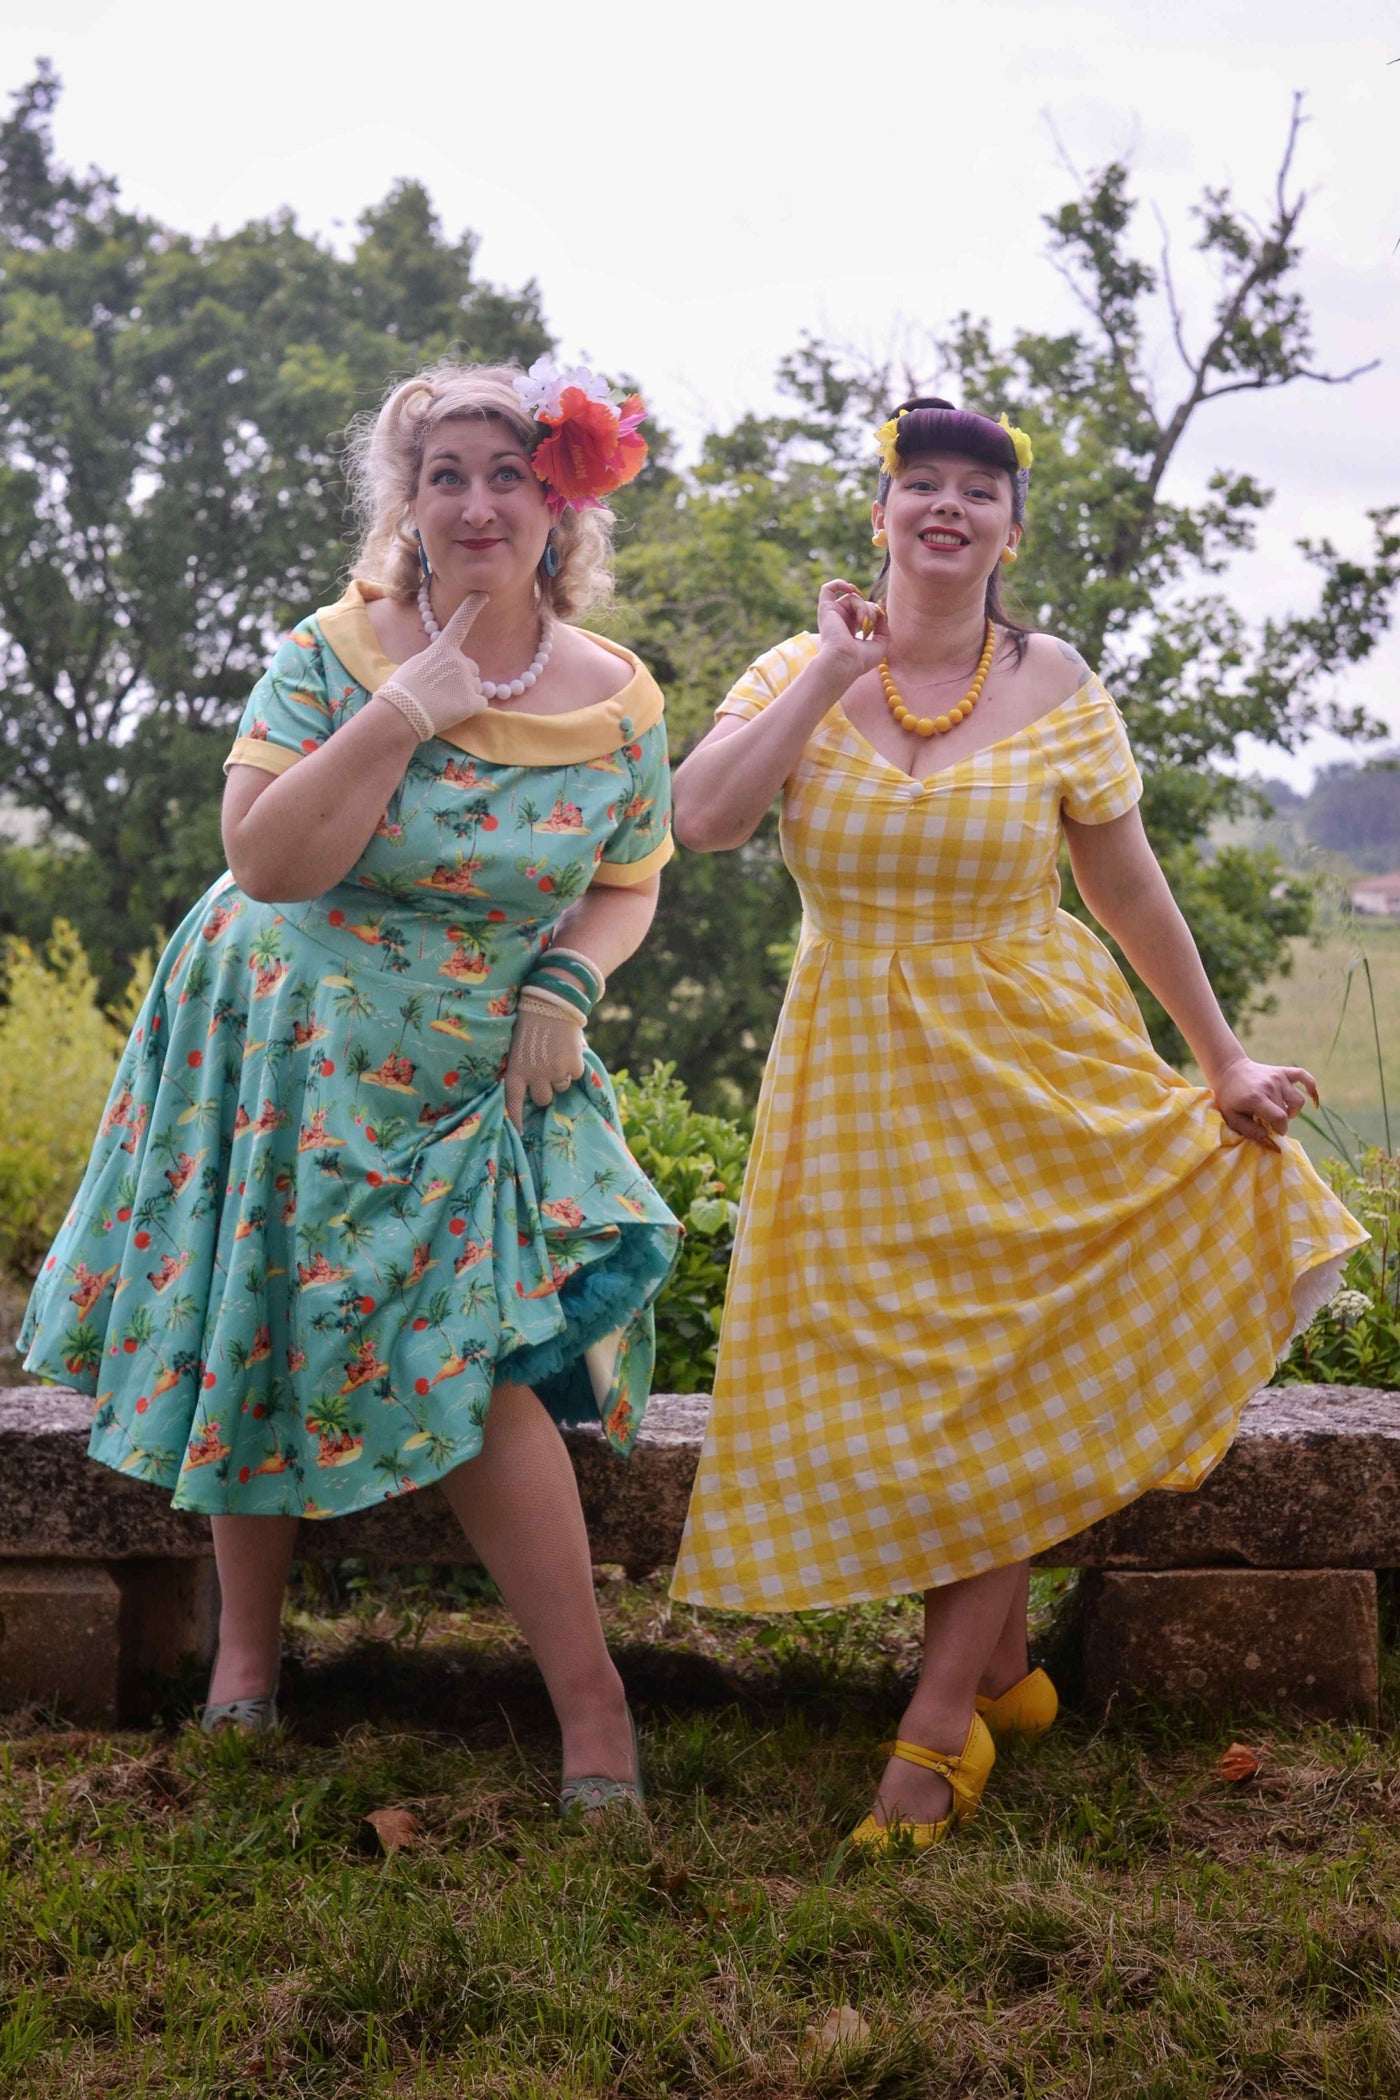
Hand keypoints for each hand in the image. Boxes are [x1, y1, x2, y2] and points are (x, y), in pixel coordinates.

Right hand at [373, 592, 489, 741]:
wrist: (400, 714)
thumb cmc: (403, 691)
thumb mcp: (417, 664)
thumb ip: (438, 662)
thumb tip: (448, 673)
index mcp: (443, 649)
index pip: (460, 623)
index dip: (472, 607)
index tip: (484, 594)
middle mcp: (459, 660)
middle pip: (472, 669)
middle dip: (462, 679)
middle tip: (440, 691)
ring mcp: (468, 681)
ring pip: (477, 687)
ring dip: (464, 695)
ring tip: (442, 702)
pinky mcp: (473, 702)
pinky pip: (481, 704)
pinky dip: (470, 709)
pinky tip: (452, 711)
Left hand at [503, 989, 585, 1129]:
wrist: (552, 1003)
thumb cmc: (531, 1022)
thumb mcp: (519, 1047)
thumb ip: (524, 1067)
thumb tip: (532, 1087)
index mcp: (516, 1070)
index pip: (512, 1101)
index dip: (516, 1119)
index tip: (519, 1133)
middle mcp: (534, 1075)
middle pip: (543, 1099)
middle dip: (546, 1089)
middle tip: (547, 1071)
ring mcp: (554, 1072)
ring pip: (562, 1086)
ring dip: (561, 1075)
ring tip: (557, 1053)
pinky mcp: (572, 1066)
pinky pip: (575, 1075)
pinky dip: (574, 1065)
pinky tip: (568, 1048)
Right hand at [815, 579, 888, 682]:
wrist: (844, 662)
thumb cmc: (860, 660)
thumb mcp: (881, 641)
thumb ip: (883, 624)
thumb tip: (880, 609)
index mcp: (849, 631)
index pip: (864, 613)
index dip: (875, 612)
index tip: (881, 617)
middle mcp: (839, 622)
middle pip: (860, 604)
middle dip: (871, 610)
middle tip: (870, 625)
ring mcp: (832, 615)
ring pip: (853, 598)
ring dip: (863, 606)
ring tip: (863, 621)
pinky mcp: (825, 609)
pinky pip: (828, 588)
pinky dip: (839, 584)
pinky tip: (850, 588)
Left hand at [1211, 1056, 1318, 1150]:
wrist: (1229, 1071)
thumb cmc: (1229, 1097)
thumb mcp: (1232, 1117)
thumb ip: (1250, 1130)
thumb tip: (1269, 1138)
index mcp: (1256, 1098)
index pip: (1279, 1118)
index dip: (1280, 1129)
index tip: (1275, 1132)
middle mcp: (1270, 1086)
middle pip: (1287, 1111)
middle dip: (1281, 1121)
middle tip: (1269, 1120)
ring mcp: (1278, 1077)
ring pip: (1297, 1100)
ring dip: (1292, 1110)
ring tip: (1281, 1111)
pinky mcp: (1283, 1071)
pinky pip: (1304, 1076)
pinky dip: (1311, 1087)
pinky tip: (1314, 1099)